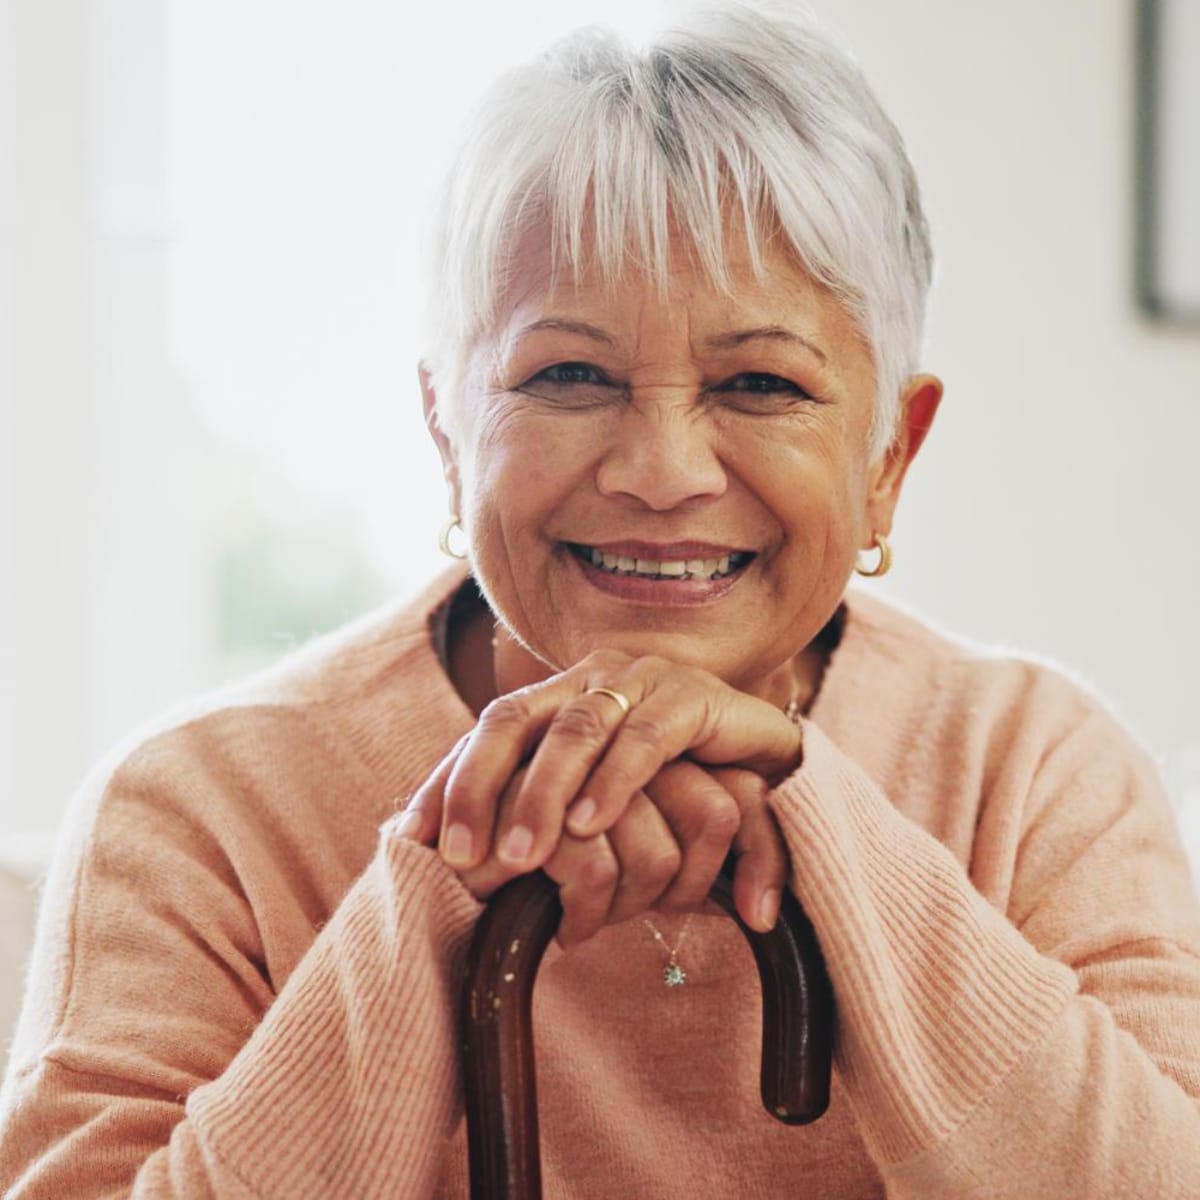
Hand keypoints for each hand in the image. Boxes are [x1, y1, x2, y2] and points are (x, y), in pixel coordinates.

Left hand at [395, 650, 798, 938]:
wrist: (765, 761)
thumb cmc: (670, 787)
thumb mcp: (594, 802)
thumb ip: (540, 816)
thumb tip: (456, 859)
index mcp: (560, 696)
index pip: (489, 728)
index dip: (450, 779)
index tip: (413, 838)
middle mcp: (594, 679)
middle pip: (518, 720)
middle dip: (483, 787)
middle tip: (463, 856)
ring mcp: (644, 681)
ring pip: (577, 729)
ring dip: (545, 795)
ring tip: (522, 856)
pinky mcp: (694, 699)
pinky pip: (645, 739)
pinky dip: (614, 784)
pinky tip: (590, 825)